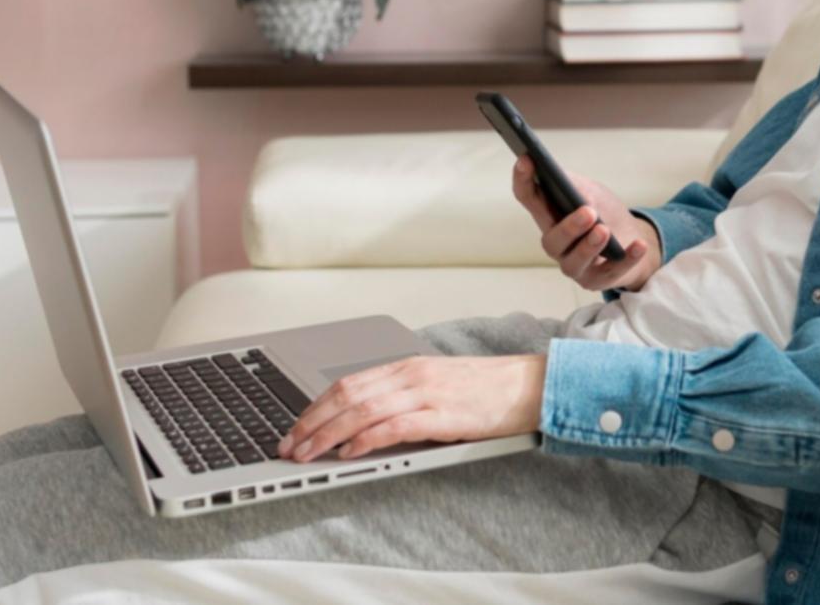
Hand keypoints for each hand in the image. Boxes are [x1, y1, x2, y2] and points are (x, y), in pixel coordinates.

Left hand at [276, 354, 546, 462]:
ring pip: (362, 409)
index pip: (348, 382)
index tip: (296, 427)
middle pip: (347, 395)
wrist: (530, 385)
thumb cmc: (487, 390)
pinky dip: (366, 439)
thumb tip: (365, 423)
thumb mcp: (438, 385)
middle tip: (289, 446)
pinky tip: (349, 453)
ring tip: (308, 453)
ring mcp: (426, 393)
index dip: (315, 406)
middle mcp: (411, 375)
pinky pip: (394, 426)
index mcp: (408, 366)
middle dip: (311, 422)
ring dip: (328, 434)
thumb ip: (404, 397)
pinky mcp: (442, 415)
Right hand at [511, 155, 662, 292]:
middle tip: (588, 211)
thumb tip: (567, 185)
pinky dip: (627, 259)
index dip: (523, 180)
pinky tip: (637, 246)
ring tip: (604, 230)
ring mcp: (575, 266)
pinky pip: (611, 273)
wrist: (631, 237)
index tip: (525, 159)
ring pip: (574, 262)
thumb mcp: (591, 191)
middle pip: (552, 240)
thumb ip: (576, 185)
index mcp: (549, 216)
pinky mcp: (597, 280)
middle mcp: (557, 244)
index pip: (529, 198)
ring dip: (590, 246)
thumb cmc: (604, 212)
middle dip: (569, 227)